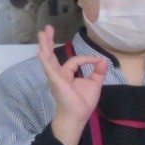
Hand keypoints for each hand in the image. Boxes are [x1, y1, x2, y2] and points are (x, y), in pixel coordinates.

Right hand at [37, 24, 107, 144]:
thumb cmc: (82, 102)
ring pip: (49, 58)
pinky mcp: (56, 80)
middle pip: (53, 55)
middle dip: (50, 41)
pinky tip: (41, 51)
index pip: (76, 60)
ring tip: (42, 33)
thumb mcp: (94, 84)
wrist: (77, 116)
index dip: (89, 59)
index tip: (99, 61)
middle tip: (47, 29)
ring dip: (45, 45)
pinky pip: (49, 68)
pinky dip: (45, 59)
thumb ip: (98, 72)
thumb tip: (103, 60)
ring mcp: (55, 76)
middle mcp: (59, 73)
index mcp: (68, 74)